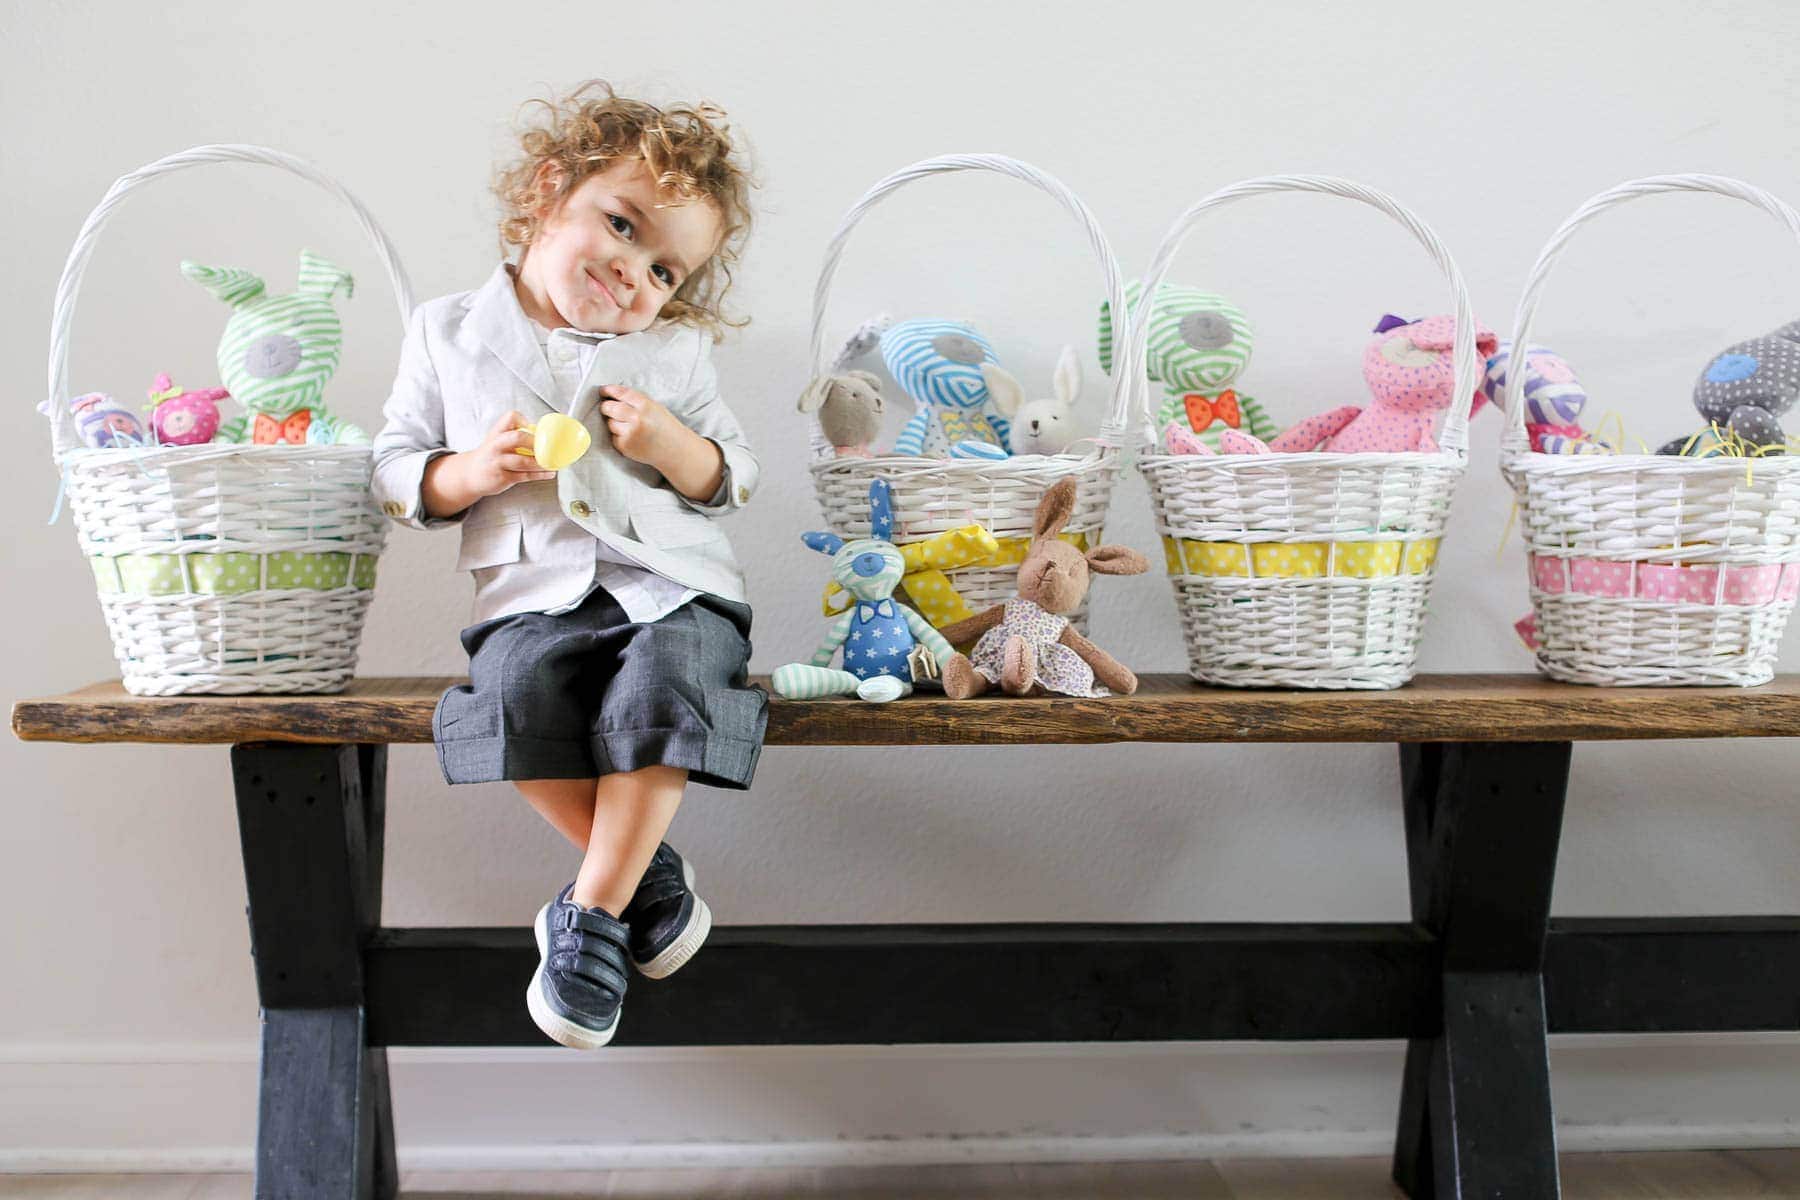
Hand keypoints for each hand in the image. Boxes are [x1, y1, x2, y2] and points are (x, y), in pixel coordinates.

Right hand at [421, 411, 553, 517]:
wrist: (470, 474)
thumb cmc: (491, 455)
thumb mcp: (497, 440)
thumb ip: (515, 436)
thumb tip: (545, 437)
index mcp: (497, 433)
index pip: (510, 418)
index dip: (523, 420)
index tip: (533, 427)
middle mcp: (496, 445)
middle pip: (516, 438)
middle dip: (534, 442)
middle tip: (549, 447)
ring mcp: (498, 462)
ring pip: (522, 461)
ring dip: (541, 463)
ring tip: (554, 463)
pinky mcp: (502, 477)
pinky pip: (524, 476)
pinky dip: (539, 475)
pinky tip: (549, 473)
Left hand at [597, 385, 683, 466]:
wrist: (675, 449)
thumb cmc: (665, 427)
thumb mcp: (655, 407)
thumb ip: (635, 401)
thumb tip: (613, 396)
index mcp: (645, 405)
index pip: (620, 393)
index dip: (609, 390)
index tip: (603, 390)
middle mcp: (636, 418)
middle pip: (610, 407)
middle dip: (607, 406)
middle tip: (608, 407)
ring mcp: (629, 433)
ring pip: (610, 422)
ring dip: (614, 422)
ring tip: (628, 426)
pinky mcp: (624, 446)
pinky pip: (613, 436)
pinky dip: (618, 435)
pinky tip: (631, 437)